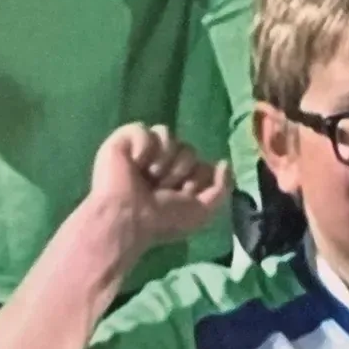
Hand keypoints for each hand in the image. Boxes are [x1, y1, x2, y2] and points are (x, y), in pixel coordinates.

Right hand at [87, 123, 230, 258]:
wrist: (128, 216)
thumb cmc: (162, 219)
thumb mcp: (202, 212)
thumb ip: (221, 188)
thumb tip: (225, 162)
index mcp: (178, 179)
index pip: (200, 162)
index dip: (196, 177)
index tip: (184, 193)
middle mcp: (161, 163)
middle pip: (187, 148)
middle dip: (179, 169)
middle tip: (162, 188)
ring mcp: (142, 150)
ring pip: (166, 133)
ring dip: (162, 159)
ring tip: (149, 177)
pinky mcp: (123, 141)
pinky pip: (142, 129)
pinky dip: (142, 146)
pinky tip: (135, 163)